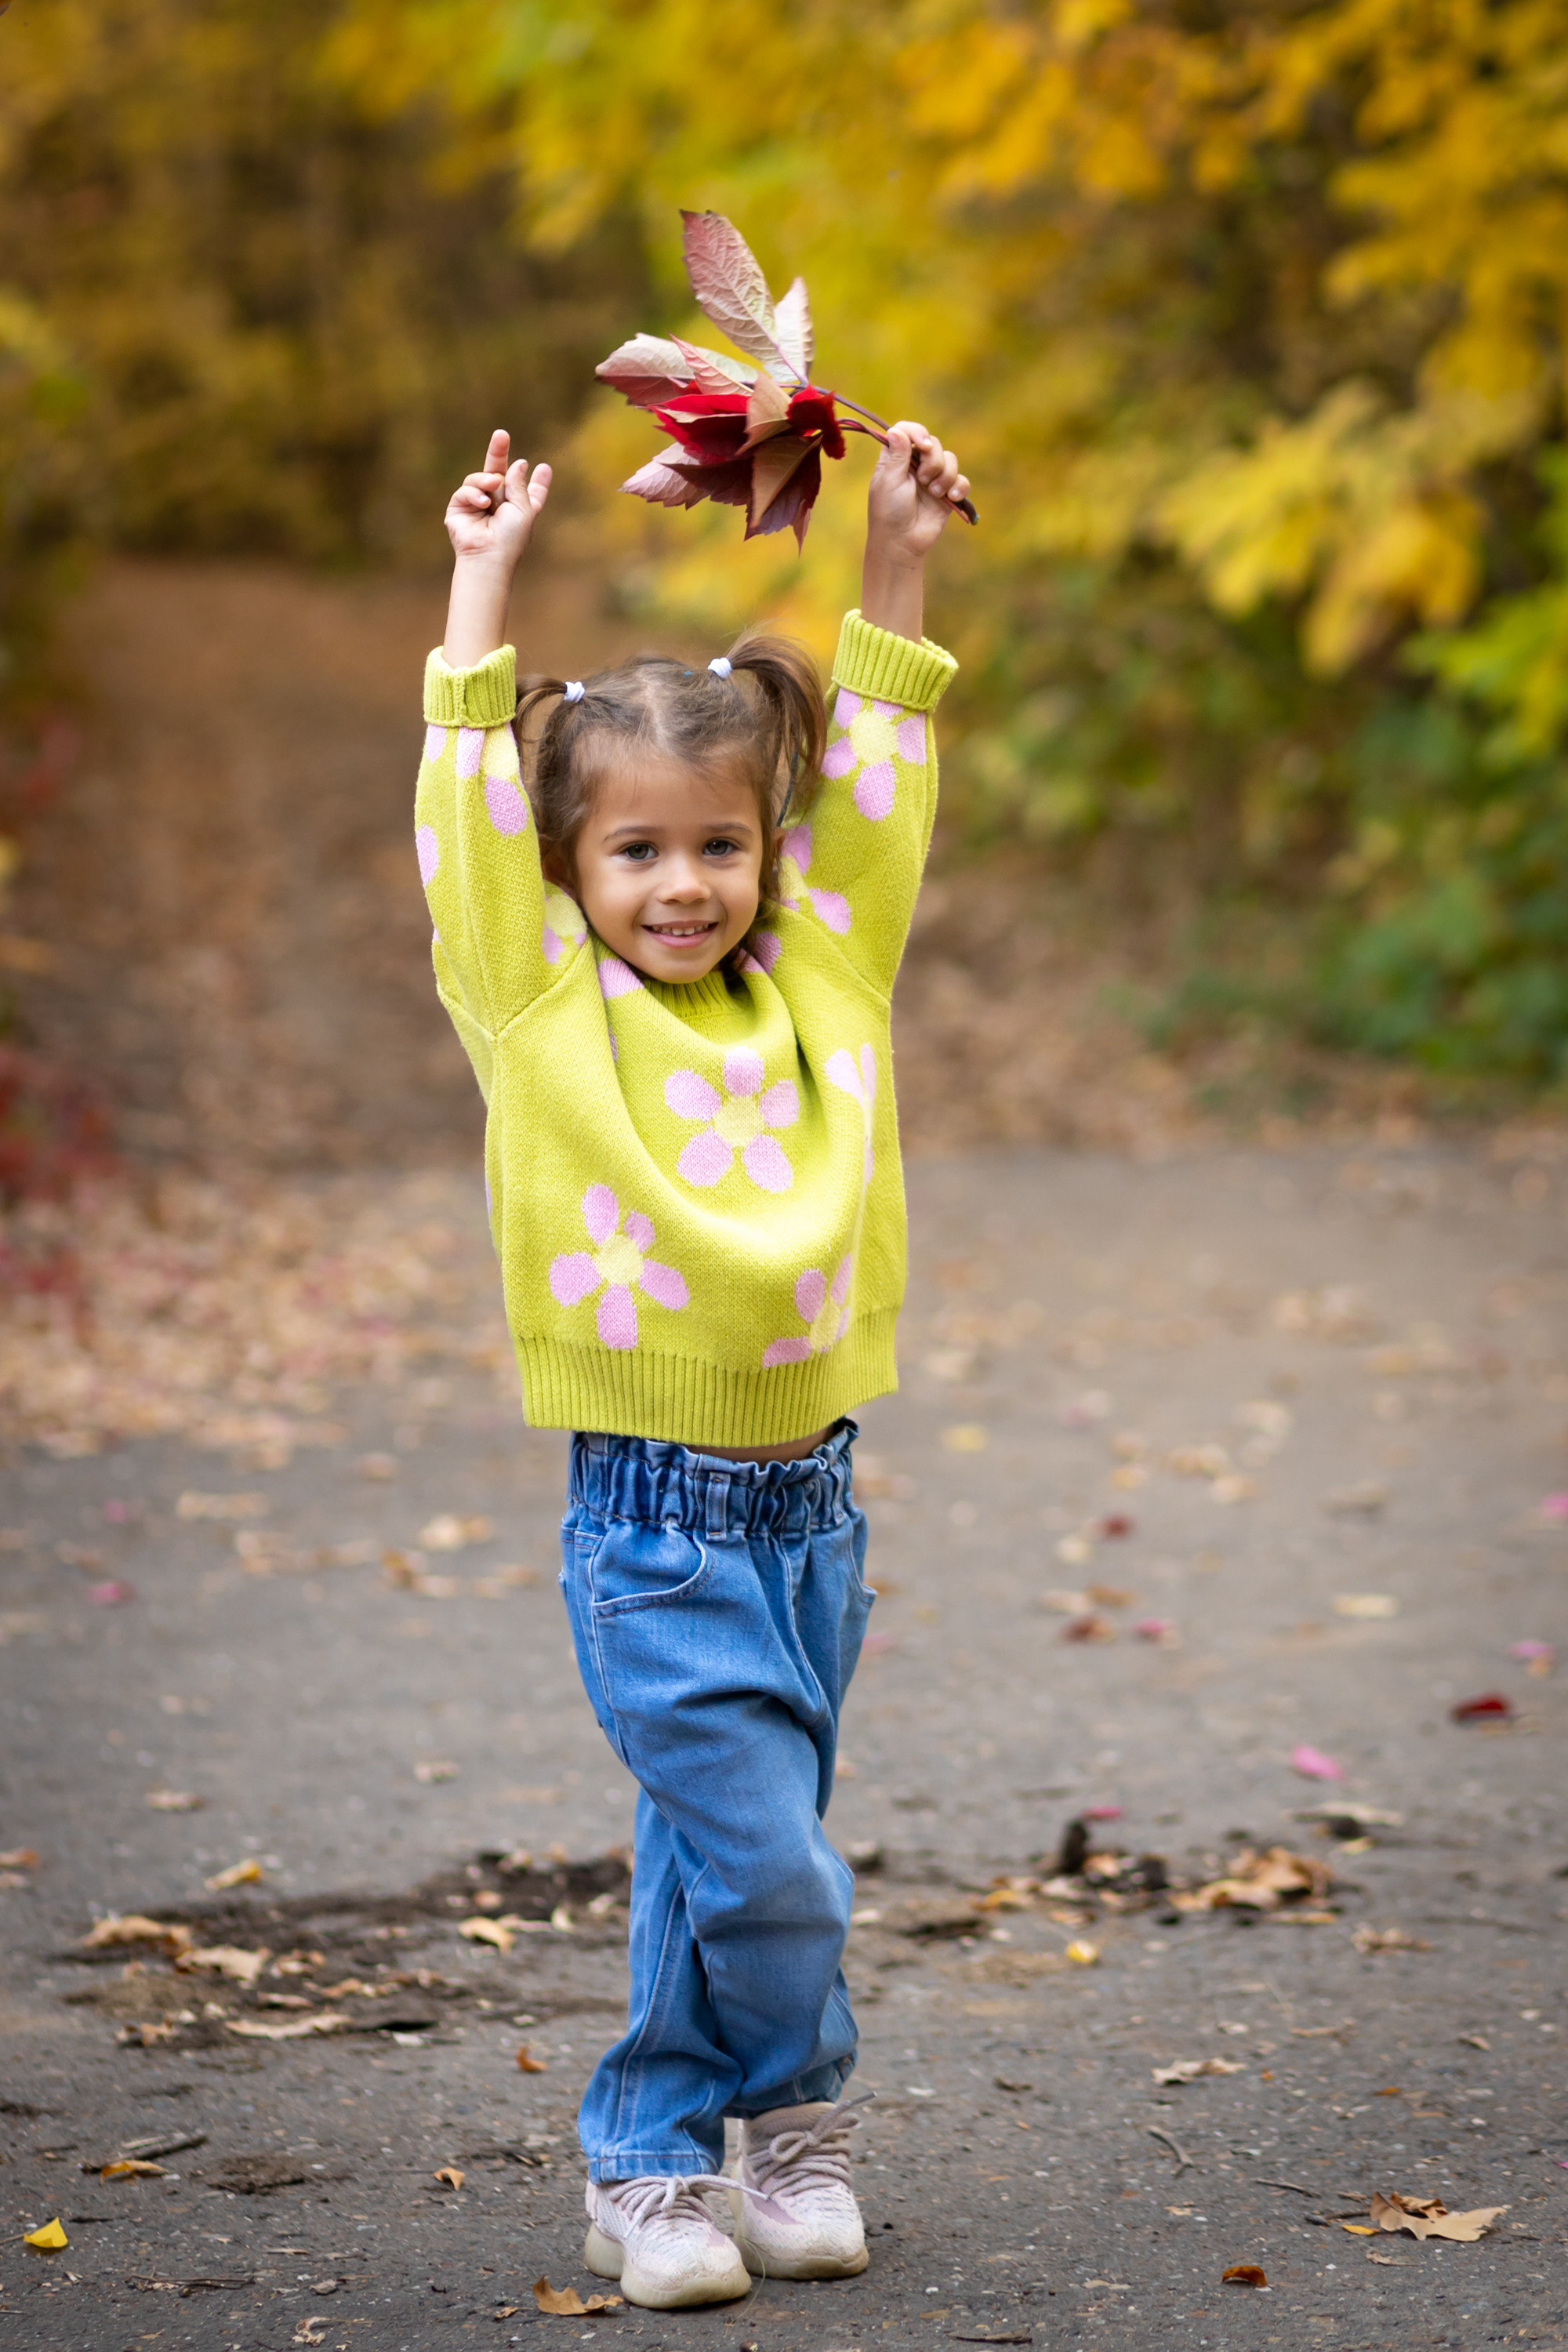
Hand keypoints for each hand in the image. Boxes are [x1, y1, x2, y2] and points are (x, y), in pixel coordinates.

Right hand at [445, 428, 551, 568]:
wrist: (489, 556)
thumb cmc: (510, 538)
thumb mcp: (523, 509)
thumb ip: (520, 484)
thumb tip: (519, 462)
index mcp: (520, 509)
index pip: (529, 492)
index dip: (538, 482)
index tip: (545, 469)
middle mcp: (499, 505)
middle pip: (499, 473)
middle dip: (499, 453)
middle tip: (501, 434)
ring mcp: (477, 505)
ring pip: (480, 478)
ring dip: (487, 479)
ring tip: (493, 485)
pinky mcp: (460, 508)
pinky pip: (465, 490)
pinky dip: (474, 493)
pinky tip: (483, 502)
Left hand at [865, 422, 968, 567]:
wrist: (902, 543)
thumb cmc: (889, 513)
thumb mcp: (888, 481)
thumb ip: (896, 455)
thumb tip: (896, 429)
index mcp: (896, 459)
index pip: (907, 430)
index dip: (917, 432)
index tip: (922, 445)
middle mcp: (915, 465)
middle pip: (933, 443)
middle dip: (933, 460)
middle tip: (923, 480)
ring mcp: (932, 479)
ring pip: (950, 459)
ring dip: (945, 475)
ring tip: (934, 493)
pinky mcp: (947, 494)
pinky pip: (961, 480)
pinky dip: (959, 487)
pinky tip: (951, 497)